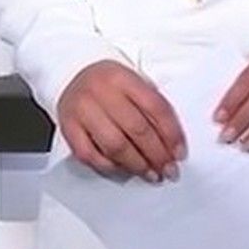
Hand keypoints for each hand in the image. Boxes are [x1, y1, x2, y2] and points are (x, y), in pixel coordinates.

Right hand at [57, 60, 185, 181]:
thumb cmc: (110, 83)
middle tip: (168, 169)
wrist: (72, 75)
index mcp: (123, 78)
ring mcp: (82, 111)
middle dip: (157, 154)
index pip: (155, 107)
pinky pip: (90, 155)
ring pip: (114, 145)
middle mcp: (101, 92)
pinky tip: (124, 171)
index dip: (171, 133)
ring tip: (151, 174)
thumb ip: (151, 106)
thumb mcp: (134, 82)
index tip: (179, 152)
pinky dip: (110, 167)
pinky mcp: (68, 128)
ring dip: (137, 165)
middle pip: (136, 129)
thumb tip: (172, 142)